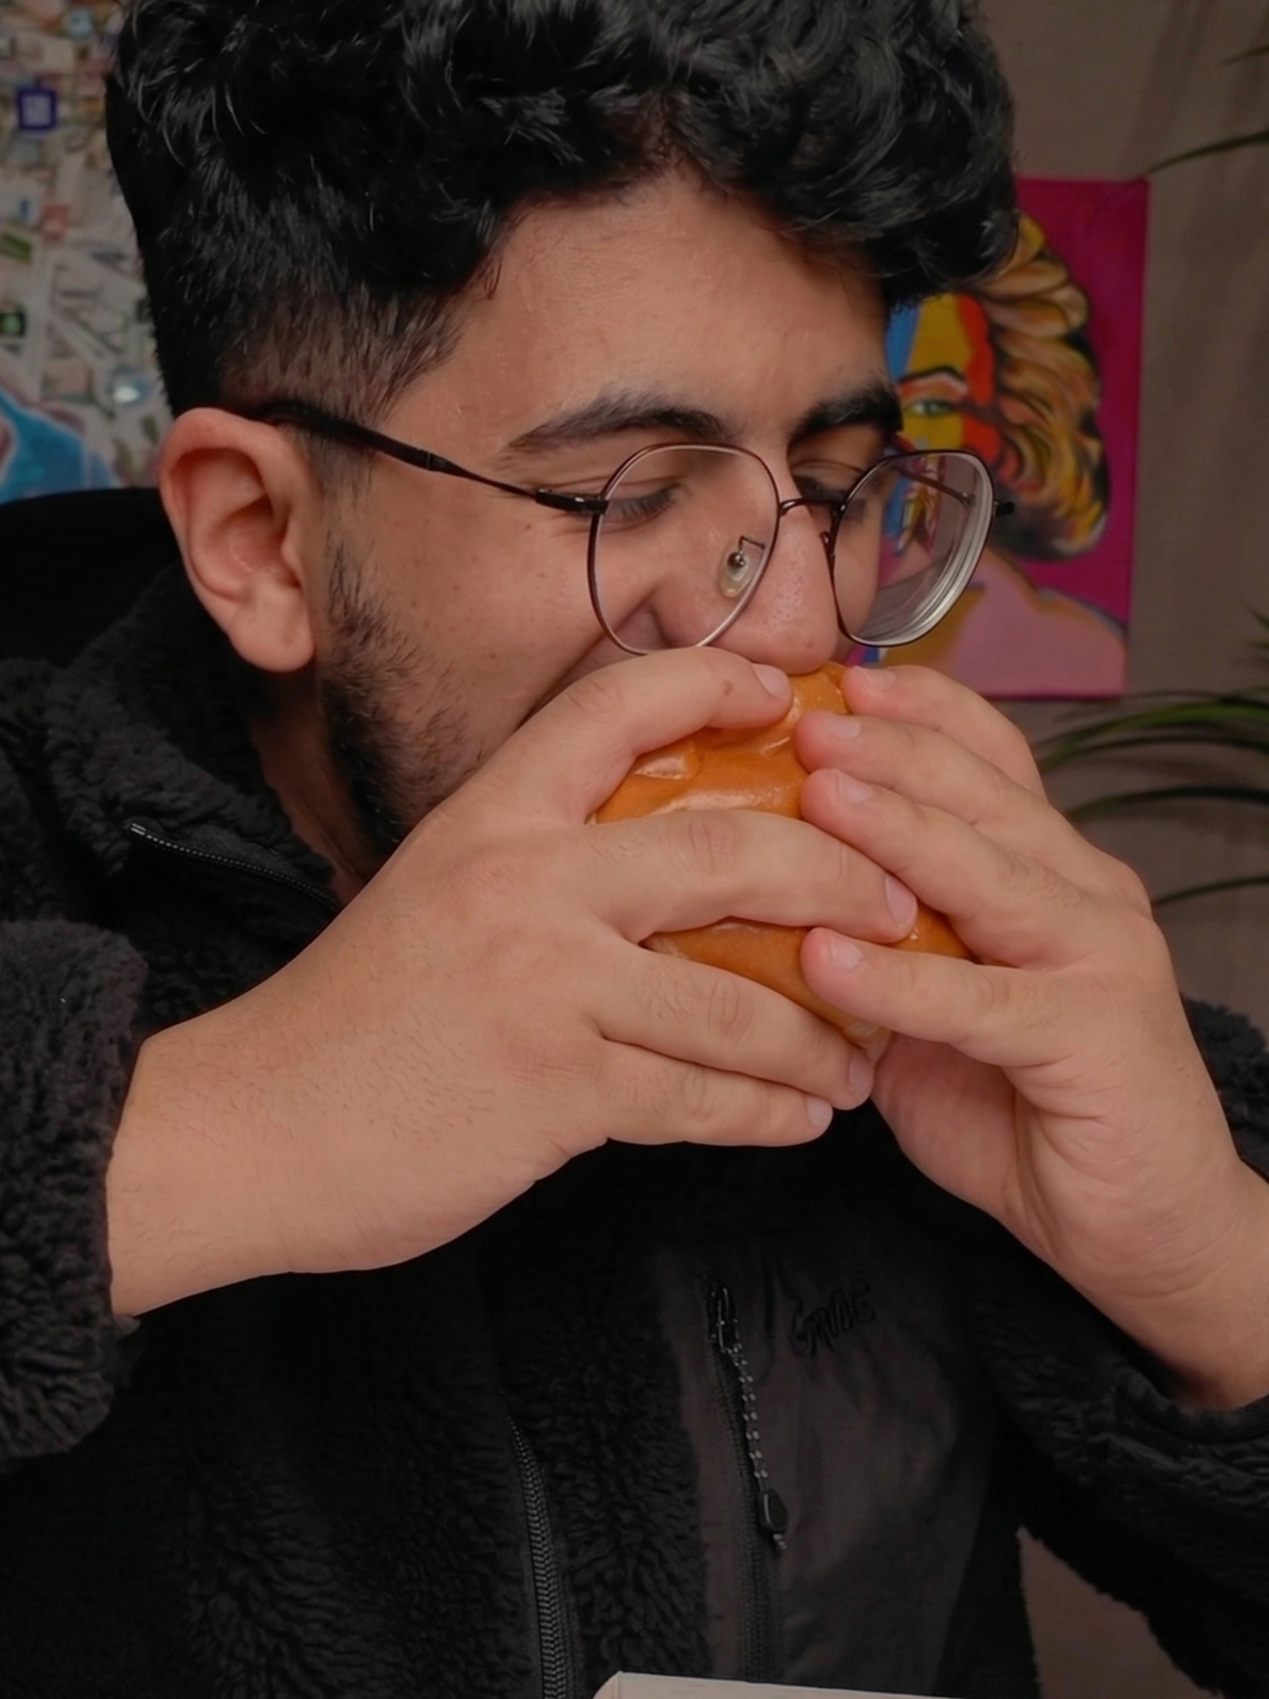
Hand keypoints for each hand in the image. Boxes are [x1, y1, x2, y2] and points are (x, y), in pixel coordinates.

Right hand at [107, 649, 915, 1314]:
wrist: (255, 1125)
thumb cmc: (351, 1014)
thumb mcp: (434, 891)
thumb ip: (537, 863)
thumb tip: (660, 859)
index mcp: (492, 813)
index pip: (619, 703)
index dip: (717, 680)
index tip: (792, 694)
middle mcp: (526, 880)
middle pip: (731, 851)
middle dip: (841, 879)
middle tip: (898, 903)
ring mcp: (546, 985)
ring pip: (740, 999)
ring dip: (822, 1035)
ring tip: (856, 1058)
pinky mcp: (557, 1088)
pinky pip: (705, 1099)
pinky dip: (768, 1113)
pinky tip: (797, 1120)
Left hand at [793, 663, 1268, 1408]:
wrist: (1139, 1223)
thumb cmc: (1023, 1104)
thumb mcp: (934, 1003)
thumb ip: (878, 938)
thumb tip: (760, 888)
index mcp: (1048, 868)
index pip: (990, 762)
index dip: (920, 714)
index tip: (837, 677)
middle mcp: (1084, 892)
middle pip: (986, 798)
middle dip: (893, 751)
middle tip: (810, 719)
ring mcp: (1099, 958)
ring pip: (990, 877)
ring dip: (899, 832)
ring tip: (819, 795)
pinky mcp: (1092, 1037)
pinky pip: (981, 1000)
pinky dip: (901, 978)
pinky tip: (829, 957)